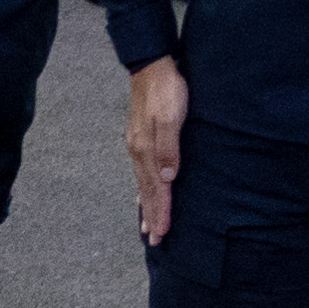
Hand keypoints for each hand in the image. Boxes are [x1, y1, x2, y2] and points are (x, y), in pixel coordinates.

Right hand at [125, 55, 187, 246]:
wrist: (152, 65)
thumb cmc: (166, 90)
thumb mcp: (171, 117)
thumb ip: (168, 148)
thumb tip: (168, 178)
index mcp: (146, 150)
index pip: (155, 189)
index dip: (159, 212)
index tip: (162, 234)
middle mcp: (138, 152)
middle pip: (146, 191)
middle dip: (151, 216)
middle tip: (155, 241)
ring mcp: (137, 146)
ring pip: (142, 184)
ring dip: (146, 206)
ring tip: (148, 226)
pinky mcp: (140, 139)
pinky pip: (141, 173)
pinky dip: (143, 189)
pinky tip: (144, 193)